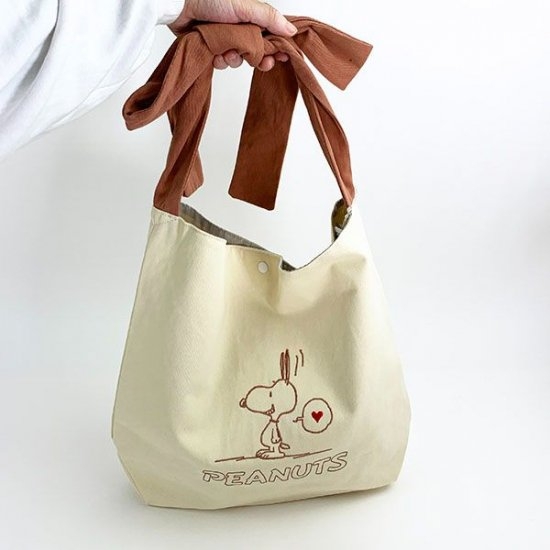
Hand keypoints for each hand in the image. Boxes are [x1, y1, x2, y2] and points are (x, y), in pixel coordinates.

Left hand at [169, 0, 295, 70]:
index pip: (270, 36)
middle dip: (258, 58)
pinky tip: (215, 54)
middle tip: (262, 63)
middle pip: (256, 51)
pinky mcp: (212, 47)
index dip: (276, 48)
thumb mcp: (245, 7)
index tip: (281, 58)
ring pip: (238, 59)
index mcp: (251, 17)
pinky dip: (219, 60)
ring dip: (234, 59)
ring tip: (226, 51)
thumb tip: (292, 30)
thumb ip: (269, 19)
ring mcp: (225, 38)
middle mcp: (239, 28)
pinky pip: (222, 62)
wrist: (180, 5)